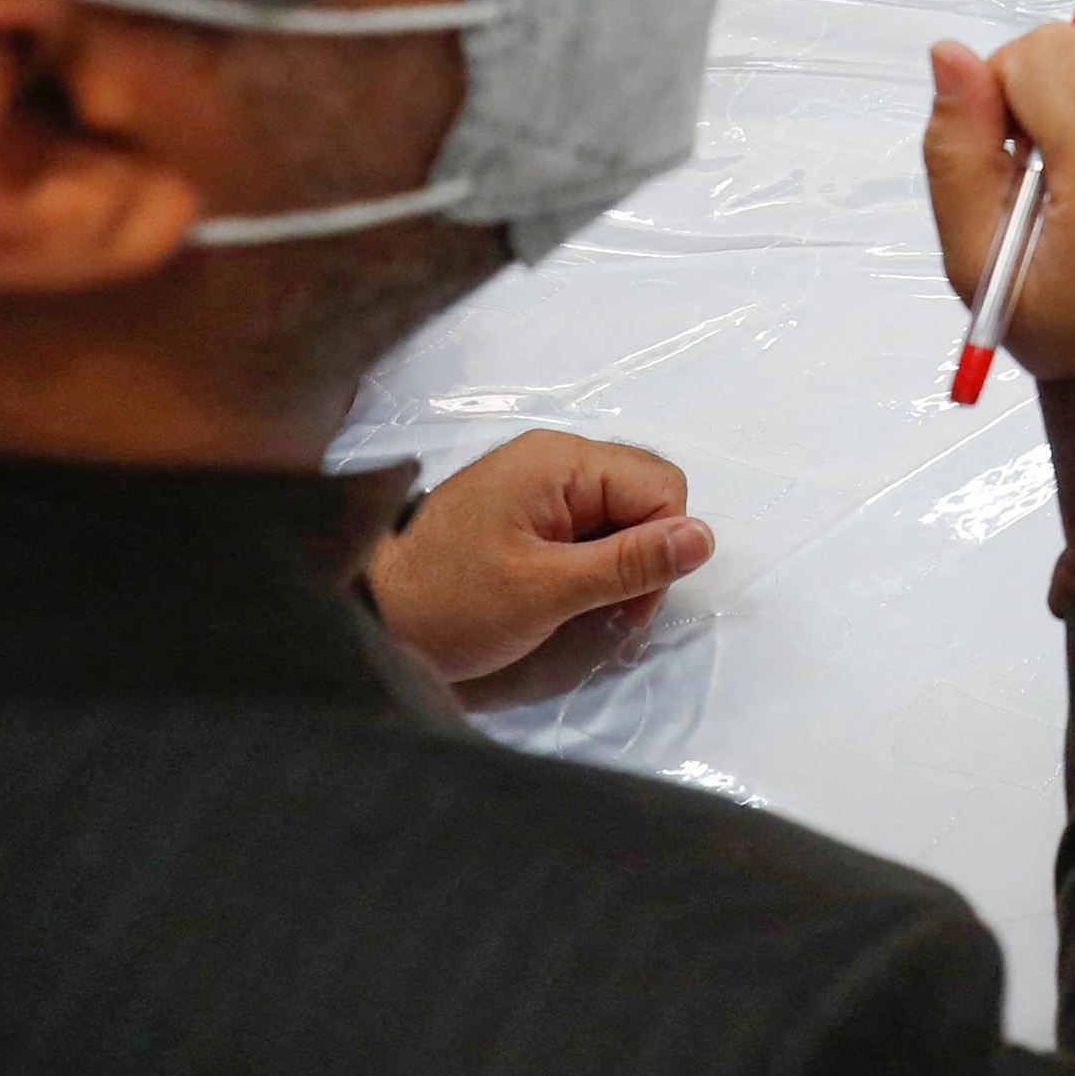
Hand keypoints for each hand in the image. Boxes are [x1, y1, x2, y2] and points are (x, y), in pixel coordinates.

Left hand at [368, 427, 712, 702]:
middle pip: (644, 495)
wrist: (370, 617)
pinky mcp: (526, 511)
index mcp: (560, 461)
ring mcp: (537, 483)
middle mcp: (554, 459)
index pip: (660, 486)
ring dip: (616, 565)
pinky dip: (590, 564)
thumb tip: (703, 538)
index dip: (661, 547)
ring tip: (580, 610)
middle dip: (643, 556)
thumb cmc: (451, 604)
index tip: (629, 605)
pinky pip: (587, 526)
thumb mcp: (546, 590)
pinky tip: (564, 597)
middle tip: (608, 614)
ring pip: (619, 514)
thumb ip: (628, 563)